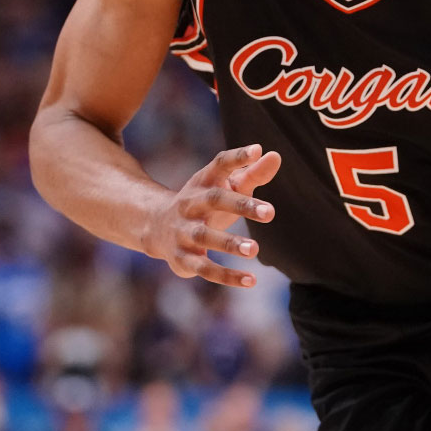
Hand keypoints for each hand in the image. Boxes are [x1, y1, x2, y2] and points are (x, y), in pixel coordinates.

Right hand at [143, 144, 280, 286]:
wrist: (156, 226)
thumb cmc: (204, 202)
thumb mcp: (224, 186)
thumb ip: (251, 173)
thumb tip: (275, 155)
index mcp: (203, 181)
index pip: (220, 163)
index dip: (237, 157)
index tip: (256, 150)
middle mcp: (190, 204)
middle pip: (214, 200)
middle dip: (241, 205)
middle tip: (271, 212)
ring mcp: (184, 231)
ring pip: (205, 236)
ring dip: (229, 243)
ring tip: (254, 249)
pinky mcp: (183, 258)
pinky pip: (205, 268)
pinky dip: (227, 276)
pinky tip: (251, 280)